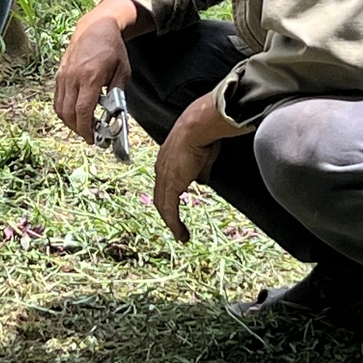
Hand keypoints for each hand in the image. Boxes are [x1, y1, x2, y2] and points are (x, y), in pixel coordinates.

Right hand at [52, 0, 133, 139]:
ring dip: (70, 122)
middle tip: (90, 135)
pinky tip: (75, 112)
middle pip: (69, 113)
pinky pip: (57, 98)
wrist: (95, 27)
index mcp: (90, 76)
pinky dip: (64, 110)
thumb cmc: (112, 48)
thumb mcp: (123, 70)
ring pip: (60, 108)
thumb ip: (118, 93)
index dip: (86, 128)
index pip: (83, 110)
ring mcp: (63, 75)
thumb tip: (115, 114)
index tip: (93, 138)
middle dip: (78, 129)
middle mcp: (73, 77)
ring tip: (83, 126)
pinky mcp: (59, 74)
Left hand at [150, 92, 232, 243]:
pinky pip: (169, 210)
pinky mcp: (171, 184)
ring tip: (179, 234)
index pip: (165, 184)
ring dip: (170, 221)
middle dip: (167, 213)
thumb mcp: (202, 157)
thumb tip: (202, 181)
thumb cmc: (202, 135)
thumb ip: (201, 171)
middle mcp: (161, 169)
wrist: (197, 128)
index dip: (169, 198)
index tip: (175, 209)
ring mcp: (164, 177)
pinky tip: (181, 233)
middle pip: (160, 197)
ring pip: (162, 205)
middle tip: (176, 227)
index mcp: (167, 161)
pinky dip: (174, 223)